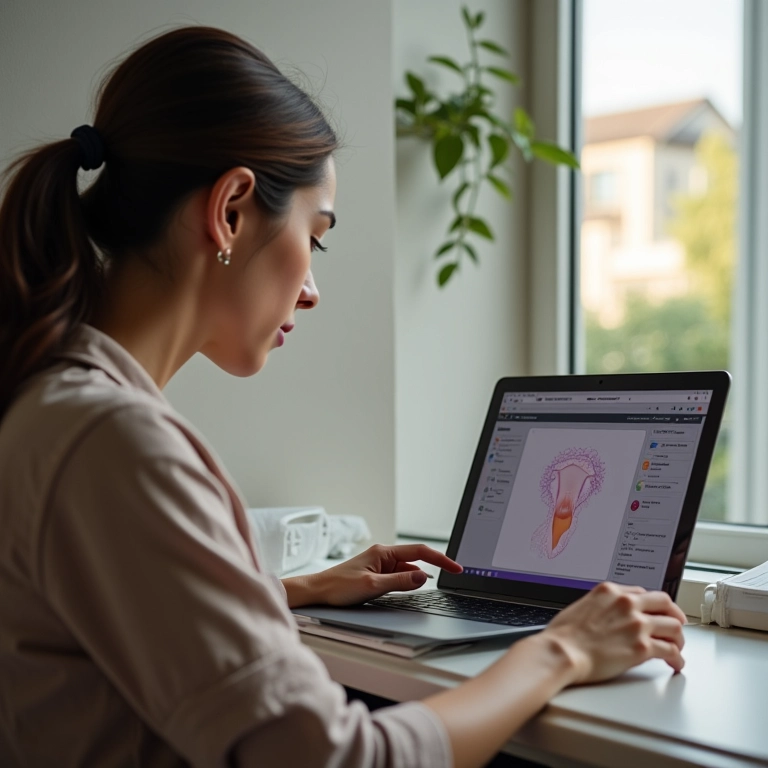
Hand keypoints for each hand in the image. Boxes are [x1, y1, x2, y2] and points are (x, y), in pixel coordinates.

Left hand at [284, 543, 461, 607]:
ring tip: (435, 583)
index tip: (455, 568)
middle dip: (435, 566)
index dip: (440, 559)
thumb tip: (424, 576)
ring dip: (420, 575)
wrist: (318, 591)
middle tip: (453, 575)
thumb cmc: (339, 586)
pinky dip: (409, 580)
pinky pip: (399, 575)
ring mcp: (380, 564)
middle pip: (416, 558)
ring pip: (408, 568)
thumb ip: (400, 581)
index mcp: (384, 552)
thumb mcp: (373, 586)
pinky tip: (413, 587)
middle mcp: (383, 555)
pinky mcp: (376, 573)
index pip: (420, 552)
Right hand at [539, 581, 686, 684]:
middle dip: (674, 615)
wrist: (561, 652)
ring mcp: (637, 624)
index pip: (643, 592)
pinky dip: (677, 658)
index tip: (656, 612)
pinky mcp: (642, 647)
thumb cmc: (564, 635)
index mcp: (611, 591)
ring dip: (678, 638)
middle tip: (676, 625)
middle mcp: (627, 603)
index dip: (653, 604)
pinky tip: (675, 663)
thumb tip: (610, 616)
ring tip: (677, 647)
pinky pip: (671, 651)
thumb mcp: (582, 606)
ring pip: (674, 627)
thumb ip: (602, 606)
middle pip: (665, 603)